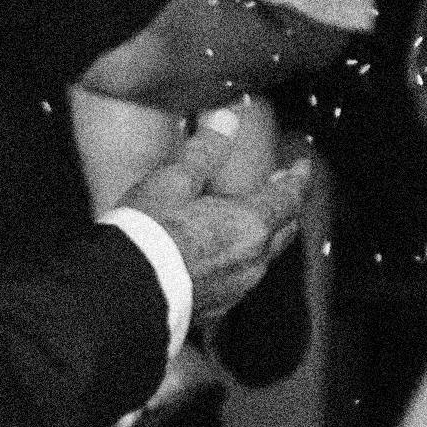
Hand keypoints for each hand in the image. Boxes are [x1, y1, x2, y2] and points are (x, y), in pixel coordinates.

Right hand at [118, 124, 306, 328]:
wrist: (124, 294)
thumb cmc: (150, 232)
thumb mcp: (175, 180)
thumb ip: (205, 150)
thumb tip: (227, 118)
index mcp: (251, 224)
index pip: (289, 198)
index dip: (298, 178)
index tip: (302, 165)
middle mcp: (253, 260)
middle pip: (284, 230)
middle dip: (285, 206)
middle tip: (280, 189)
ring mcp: (237, 288)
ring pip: (263, 257)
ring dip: (263, 235)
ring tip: (251, 220)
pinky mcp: (217, 308)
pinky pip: (240, 279)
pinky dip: (239, 260)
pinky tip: (221, 255)